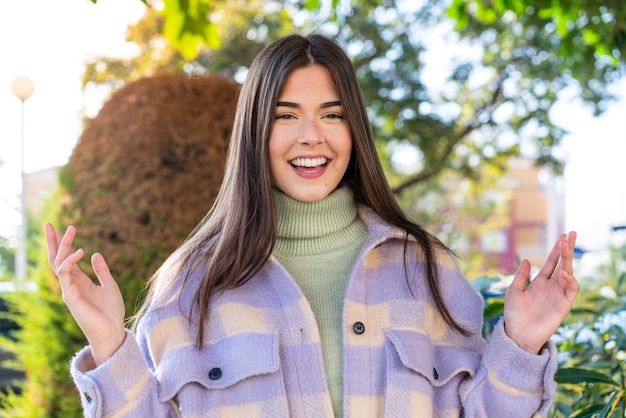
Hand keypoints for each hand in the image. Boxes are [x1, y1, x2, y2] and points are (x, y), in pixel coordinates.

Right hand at [44, 223, 125, 365]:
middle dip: (53, 242)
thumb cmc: (111, 312)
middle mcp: (71, 284)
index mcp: (79, 281)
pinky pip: (65, 275)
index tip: (63, 228)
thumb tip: (96, 253)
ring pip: (59, 264)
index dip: (63, 244)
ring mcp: (69, 290)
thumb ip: (102, 270)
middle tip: (49, 224)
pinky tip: (79, 251)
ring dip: (62, 246)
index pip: (66, 259)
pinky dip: (70, 262)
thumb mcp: (109, 285)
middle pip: (56, 259)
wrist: (112, 332)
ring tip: (69, 229)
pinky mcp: (71, 296)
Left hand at [503, 231, 578, 353]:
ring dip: (568, 260)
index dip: (556, 250)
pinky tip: (565, 272)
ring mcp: (558, 295)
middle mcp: (551, 287)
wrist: (518, 334)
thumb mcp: (514, 290)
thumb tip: (528, 259)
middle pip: (562, 264)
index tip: (561, 236)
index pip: (551, 263)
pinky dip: (571, 281)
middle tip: (571, 233)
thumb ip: (521, 276)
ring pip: (568, 274)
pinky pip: (572, 290)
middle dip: (567, 249)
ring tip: (566, 246)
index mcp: (539, 283)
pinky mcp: (564, 306)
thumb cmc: (514, 314)